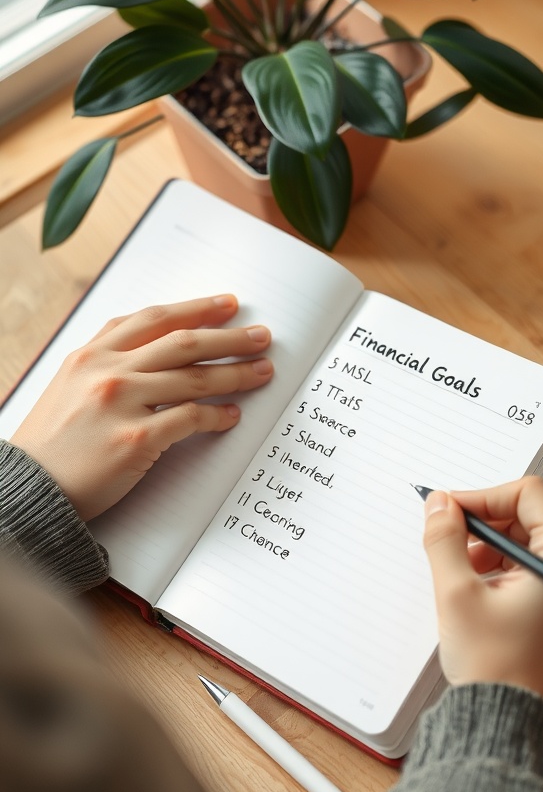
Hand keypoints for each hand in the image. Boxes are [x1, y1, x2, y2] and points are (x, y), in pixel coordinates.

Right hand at [11, 295, 272, 520]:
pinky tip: (232, 416)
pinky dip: (217, 416)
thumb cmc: (55, 441)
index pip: (154, 318)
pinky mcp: (136, 440)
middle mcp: (108, 371)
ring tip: (262, 372)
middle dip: (230, 337)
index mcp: (92, 354)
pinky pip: (190, 419)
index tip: (228, 305)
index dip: (195, 308)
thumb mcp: (70, 384)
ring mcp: (122, 403)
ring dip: (235, 374)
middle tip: (262, 337)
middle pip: (184, 343)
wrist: (31, 487)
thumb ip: (109, 362)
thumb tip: (162, 349)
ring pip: (195, 378)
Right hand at [423, 477, 542, 715]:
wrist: (515, 729)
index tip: (450, 510)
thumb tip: (439, 505)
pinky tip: (486, 586)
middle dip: (494, 517)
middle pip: (541, 512)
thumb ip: (445, 540)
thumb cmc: (495, 670)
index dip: (484, 496)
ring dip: (503, 541)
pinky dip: (516, 565)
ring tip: (467, 567)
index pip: (529, 494)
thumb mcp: (457, 596)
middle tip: (458, 533)